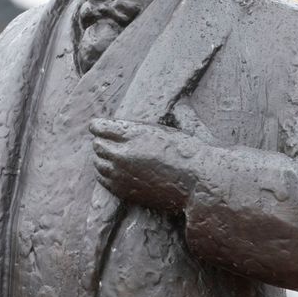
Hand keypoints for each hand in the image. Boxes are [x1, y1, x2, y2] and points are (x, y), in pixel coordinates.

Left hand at [89, 118, 207, 212]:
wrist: (200, 185)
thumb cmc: (196, 154)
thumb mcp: (186, 127)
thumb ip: (179, 114)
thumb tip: (182, 104)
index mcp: (134, 133)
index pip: (100, 127)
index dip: (98, 126)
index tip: (98, 126)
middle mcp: (123, 153)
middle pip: (97, 145)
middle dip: (102, 141)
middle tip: (106, 141)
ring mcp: (122, 174)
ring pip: (97, 164)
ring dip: (102, 159)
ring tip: (109, 157)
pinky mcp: (126, 192)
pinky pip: (103, 181)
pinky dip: (104, 175)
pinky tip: (112, 172)